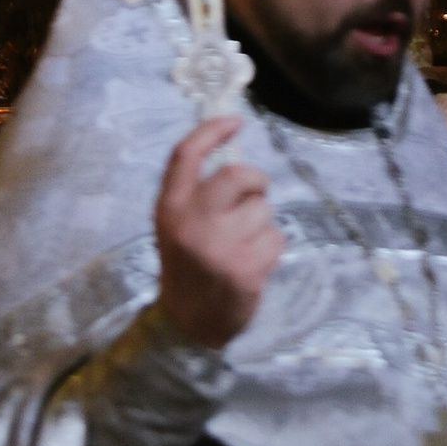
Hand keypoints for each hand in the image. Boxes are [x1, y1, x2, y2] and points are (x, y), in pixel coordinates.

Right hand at [155, 115, 282, 348]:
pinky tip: (253, 263)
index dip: (211, 131)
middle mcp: (192, 223)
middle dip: (256, 181)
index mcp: (170, 208)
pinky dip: (272, 247)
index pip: (186, 155)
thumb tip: (235, 154)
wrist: (188, 324)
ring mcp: (219, 247)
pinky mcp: (246, 269)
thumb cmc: (188, 266)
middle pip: (237, 175)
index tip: (235, 121)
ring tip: (244, 245)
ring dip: (262, 224)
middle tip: (254, 196)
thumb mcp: (177, 225)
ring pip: (263, 210)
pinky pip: (276, 238)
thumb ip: (197, 193)